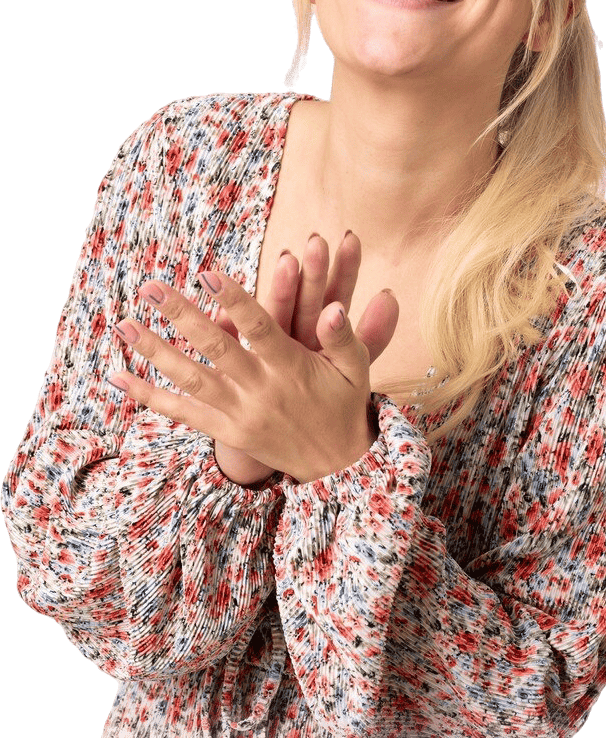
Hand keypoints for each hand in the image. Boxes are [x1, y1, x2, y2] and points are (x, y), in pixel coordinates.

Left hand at [108, 241, 399, 484]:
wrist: (336, 464)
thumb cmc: (345, 403)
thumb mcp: (355, 368)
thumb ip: (343, 336)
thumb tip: (332, 306)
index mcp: (292, 367)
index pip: (259, 329)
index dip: (234, 301)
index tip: (207, 273)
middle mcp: (261, 390)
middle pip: (215, 350)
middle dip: (181, 316)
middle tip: (151, 287)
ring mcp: (239, 413)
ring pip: (190, 380)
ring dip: (154, 351)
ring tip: (124, 324)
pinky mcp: (226, 430)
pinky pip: (181, 412)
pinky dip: (148, 396)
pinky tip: (117, 376)